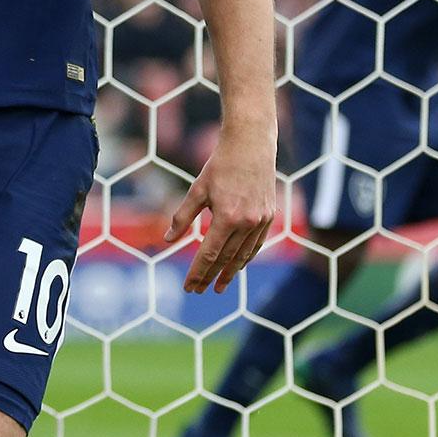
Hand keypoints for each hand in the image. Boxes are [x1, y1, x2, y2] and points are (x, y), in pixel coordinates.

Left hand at [166, 121, 278, 294]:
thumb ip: (182, 217)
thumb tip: (167, 239)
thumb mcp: (197, 190)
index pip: (209, 254)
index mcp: (227, 217)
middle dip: (211, 277)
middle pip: (226, 259)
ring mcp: (261, 221)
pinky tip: (237, 266)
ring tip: (219, 286)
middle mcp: (247, 223)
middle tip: (200, 290)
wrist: (251, 146)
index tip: (190, 287)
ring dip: (230, 273)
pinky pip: (257, 244)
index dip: (198, 272)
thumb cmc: (220, 165)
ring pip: (243, 255)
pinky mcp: (270, 216)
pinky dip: (246, 258)